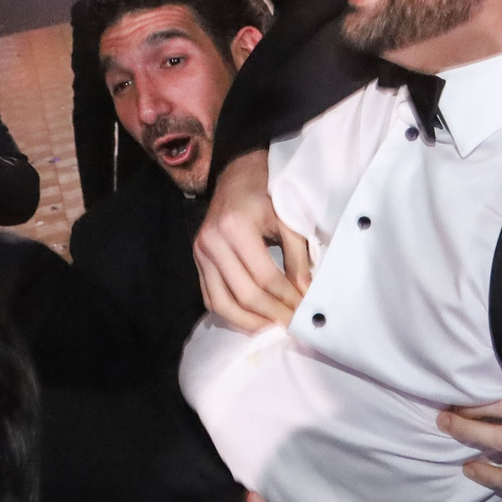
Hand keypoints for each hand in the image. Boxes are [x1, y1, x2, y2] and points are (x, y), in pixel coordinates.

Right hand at [192, 150, 308, 332]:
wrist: (237, 173)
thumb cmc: (267, 192)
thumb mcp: (288, 218)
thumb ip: (298, 256)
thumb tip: (304, 294)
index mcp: (236, 227)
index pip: (265, 277)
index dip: (287, 299)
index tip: (305, 312)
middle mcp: (212, 241)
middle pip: (243, 294)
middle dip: (271, 315)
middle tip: (292, 325)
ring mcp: (200, 252)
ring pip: (221, 303)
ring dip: (249, 322)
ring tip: (272, 328)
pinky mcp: (196, 259)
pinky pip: (210, 297)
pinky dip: (230, 313)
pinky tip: (251, 319)